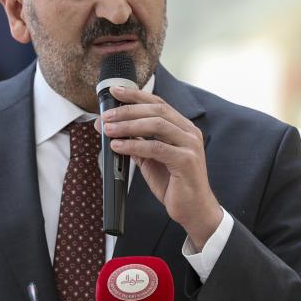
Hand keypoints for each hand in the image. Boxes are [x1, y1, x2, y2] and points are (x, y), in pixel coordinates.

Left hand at [96, 85, 223, 249]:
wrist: (194, 209)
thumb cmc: (175, 184)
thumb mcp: (152, 160)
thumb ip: (139, 144)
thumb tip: (116, 131)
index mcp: (182, 128)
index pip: (158, 104)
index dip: (136, 95)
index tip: (115, 91)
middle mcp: (189, 132)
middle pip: (156, 110)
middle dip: (128, 110)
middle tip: (106, 116)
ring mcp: (190, 145)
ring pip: (157, 125)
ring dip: (128, 125)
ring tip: (108, 130)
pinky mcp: (186, 161)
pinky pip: (156, 148)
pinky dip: (134, 145)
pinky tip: (119, 146)